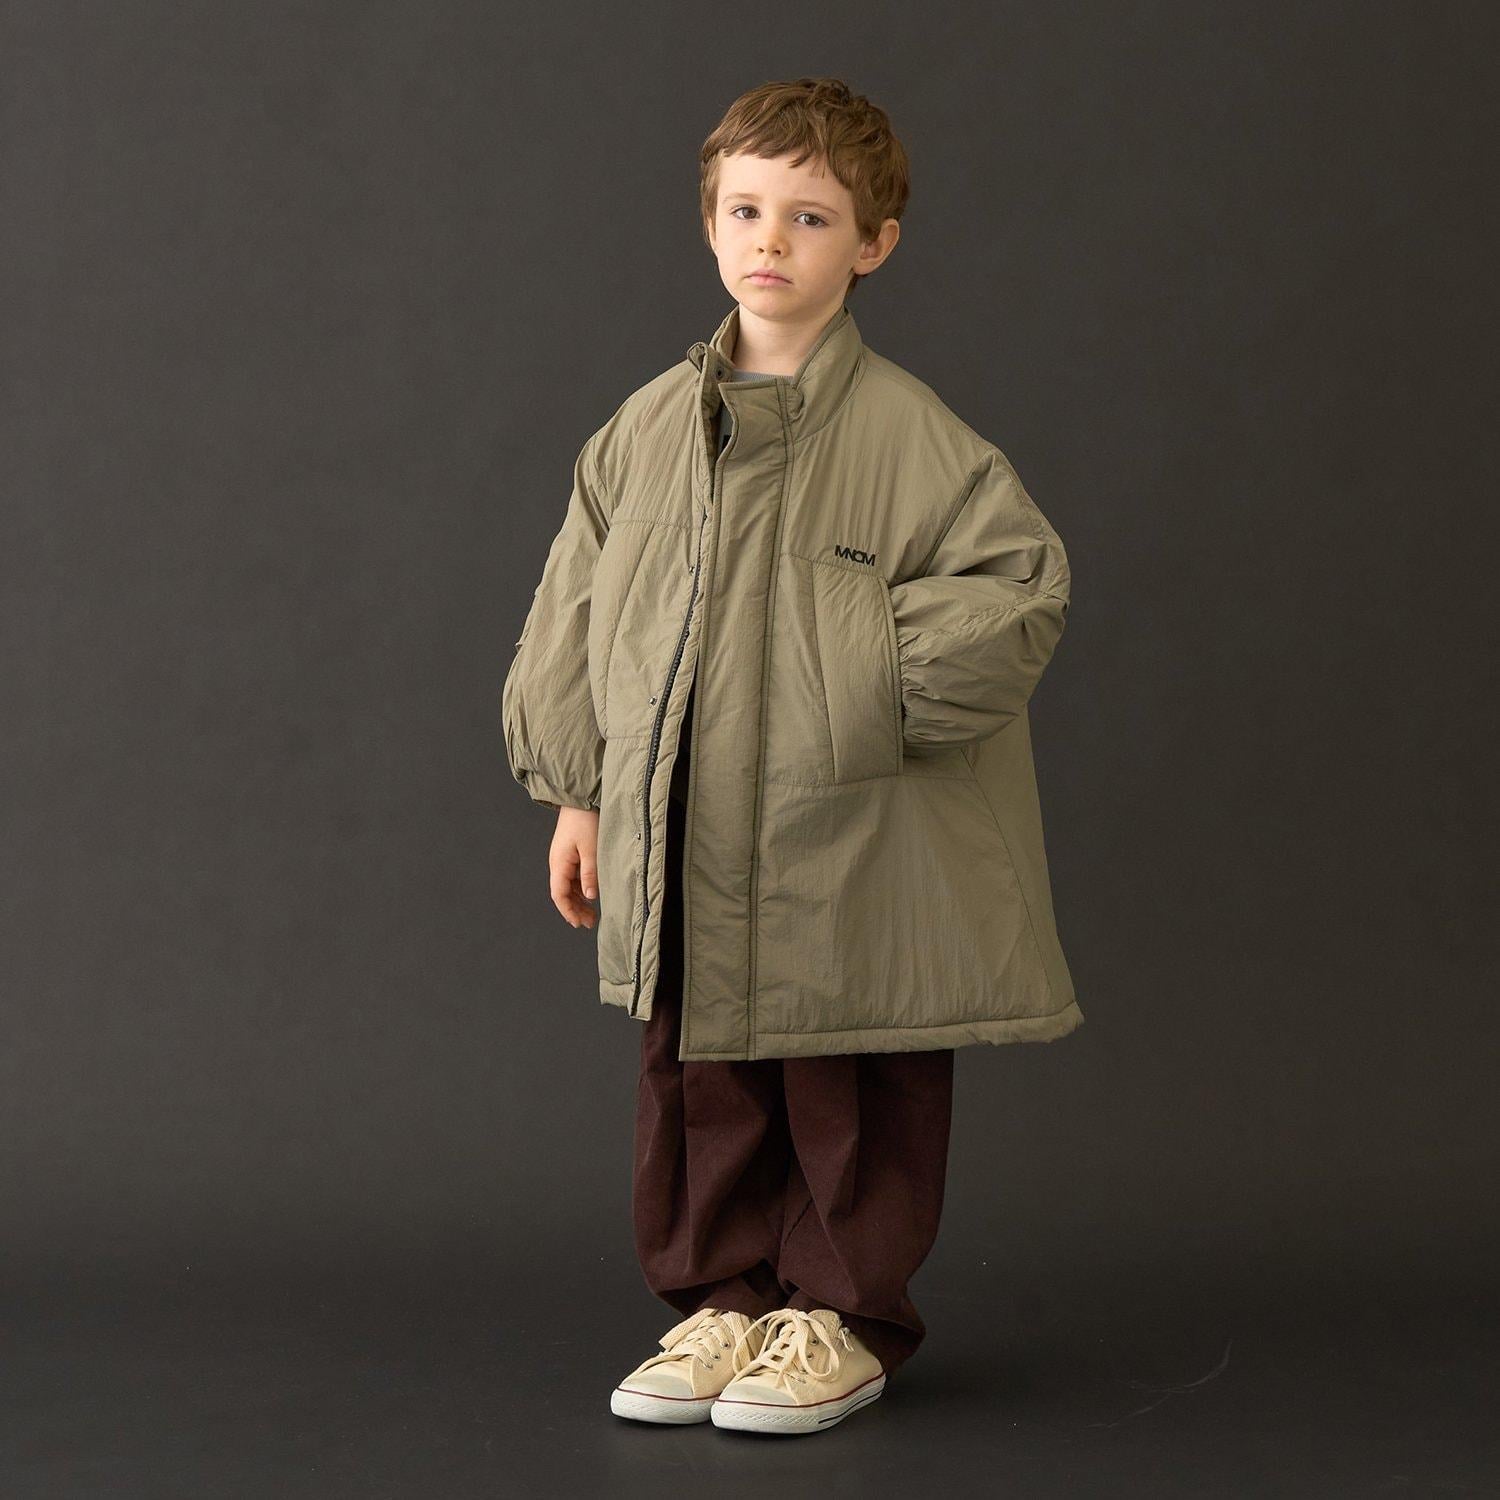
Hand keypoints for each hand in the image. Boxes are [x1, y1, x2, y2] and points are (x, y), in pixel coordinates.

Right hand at [550, 806, 599, 927]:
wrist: (580, 799)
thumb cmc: (585, 820)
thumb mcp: (591, 849)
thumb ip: (590, 874)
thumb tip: (590, 897)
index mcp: (559, 863)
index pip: (559, 895)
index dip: (568, 911)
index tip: (579, 924)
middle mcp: (558, 863)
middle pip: (563, 893)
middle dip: (575, 910)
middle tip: (590, 923)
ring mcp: (563, 859)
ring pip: (568, 887)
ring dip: (579, 901)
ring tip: (592, 913)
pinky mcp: (570, 854)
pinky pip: (573, 877)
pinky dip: (581, 889)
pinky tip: (590, 895)